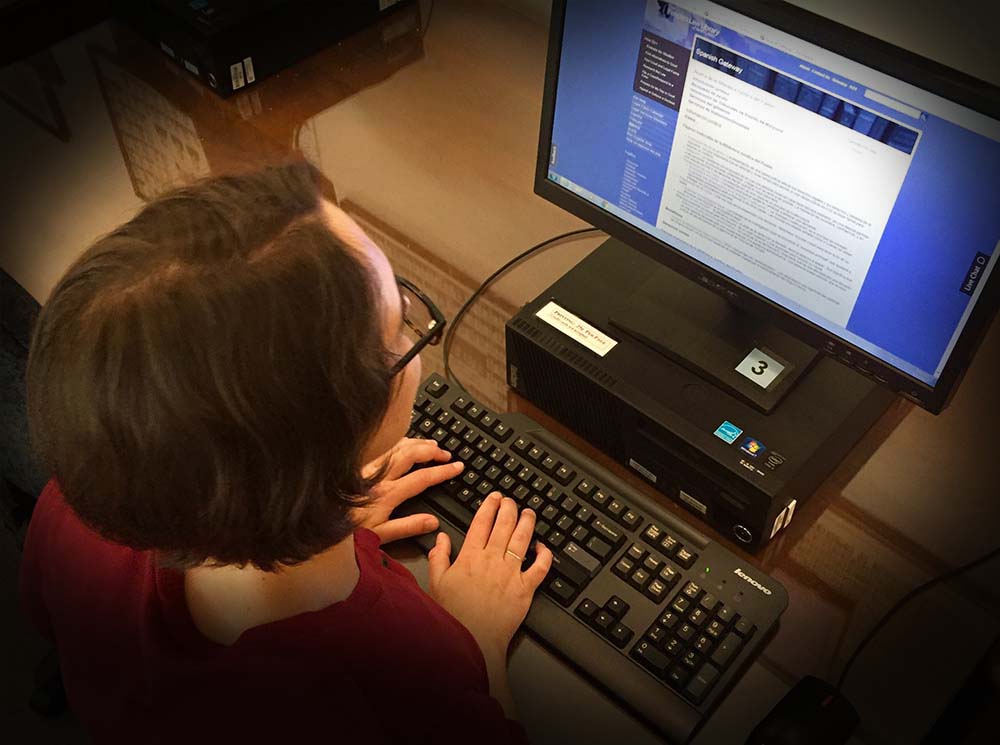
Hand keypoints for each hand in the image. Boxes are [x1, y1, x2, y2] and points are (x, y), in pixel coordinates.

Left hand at [355, 438, 464, 543]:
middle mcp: (378, 478)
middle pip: (411, 454)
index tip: (457, 467)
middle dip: (433, 451)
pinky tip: (403, 444)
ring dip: (417, 443)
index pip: (422, 478)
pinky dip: (399, 442)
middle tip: (447, 454)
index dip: (442, 471)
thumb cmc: (345, 532)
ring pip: (397, 447)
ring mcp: (367, 469)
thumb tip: (432, 522)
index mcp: (387, 494)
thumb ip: (408, 527)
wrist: (315, 522)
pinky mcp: (358, 466)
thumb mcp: (379, 536)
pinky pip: (384, 448)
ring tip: (432, 444)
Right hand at [427, 493, 552, 658]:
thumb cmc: (455, 616)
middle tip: (511, 500)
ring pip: (523, 539)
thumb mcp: (436, 583)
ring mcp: (511, 573)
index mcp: (471, 557)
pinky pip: (540, 567)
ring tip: (529, 513)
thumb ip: (438, 557)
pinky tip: (543, 547)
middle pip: (504, 524)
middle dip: (509, 507)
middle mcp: (492, 560)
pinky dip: (544, 554)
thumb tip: (440, 538)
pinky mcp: (525, 588)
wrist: (473, 640)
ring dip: (527, 522)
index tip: (494, 497)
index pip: (482, 522)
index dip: (489, 506)